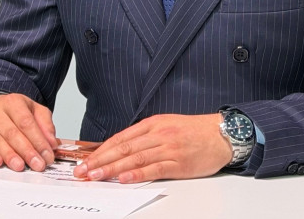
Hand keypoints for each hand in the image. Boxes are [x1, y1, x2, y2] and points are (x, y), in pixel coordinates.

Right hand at [0, 93, 58, 172]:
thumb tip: (52, 143)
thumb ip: (46, 124)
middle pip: (13, 133)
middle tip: (38, 164)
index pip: (26, 122)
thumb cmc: (16, 111)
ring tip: (21, 166)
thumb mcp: (34, 109)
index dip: (38, 140)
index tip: (48, 154)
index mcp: (14, 102)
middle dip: (27, 151)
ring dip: (11, 156)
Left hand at [73, 114, 231, 182]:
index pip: (121, 137)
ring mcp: (168, 148)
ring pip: (134, 158)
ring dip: (112, 168)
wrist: (221, 133)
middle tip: (82, 172)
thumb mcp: (167, 125)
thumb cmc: (194, 131)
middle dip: (100, 161)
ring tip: (95, 176)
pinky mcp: (178, 162)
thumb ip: (146, 136)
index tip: (85, 160)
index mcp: (154, 123)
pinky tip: (123, 179)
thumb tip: (121, 150)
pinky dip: (137, 174)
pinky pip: (154, 169)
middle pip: (123, 148)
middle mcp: (158, 134)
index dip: (101, 150)